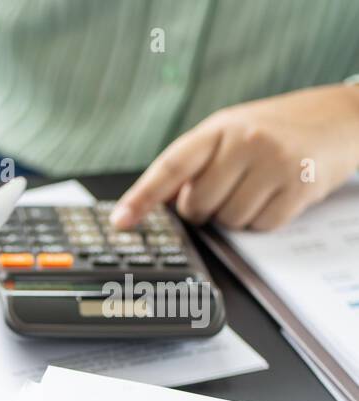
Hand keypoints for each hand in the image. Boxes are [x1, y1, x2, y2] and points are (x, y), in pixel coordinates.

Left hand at [112, 84, 358, 231]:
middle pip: (198, 206)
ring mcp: (275, 163)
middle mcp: (245, 142)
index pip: (171, 167)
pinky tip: (276, 194)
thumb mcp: (230, 132)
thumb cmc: (275, 128)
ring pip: (228, 221)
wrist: (340, 116)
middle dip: (205, 208)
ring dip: (236, 215)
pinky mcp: (300, 186)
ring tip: (257, 186)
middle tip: (228, 187)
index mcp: (219, 128)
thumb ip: (195, 164)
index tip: (121, 221)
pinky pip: (261, 227)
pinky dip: (263, 219)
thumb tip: (160, 203)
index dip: (141, 197)